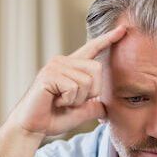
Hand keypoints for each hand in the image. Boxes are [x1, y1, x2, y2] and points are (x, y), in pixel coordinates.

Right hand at [8, 24, 126, 137]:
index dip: (108, 39)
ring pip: (86, 81)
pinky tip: (55, 102)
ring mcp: (55, 66)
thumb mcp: (81, 112)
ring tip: (61, 102)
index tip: (123, 29)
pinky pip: (73, 87)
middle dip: (91, 92)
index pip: (92, 49)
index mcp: (71, 66)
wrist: (32, 127)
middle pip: (97, 69)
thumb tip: (107, 108)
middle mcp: (63, 61)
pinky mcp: (49, 75)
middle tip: (71, 101)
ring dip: (78, 99)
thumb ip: (95, 106)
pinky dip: (69, 100)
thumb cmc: (54, 118)